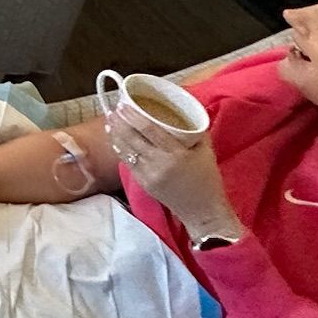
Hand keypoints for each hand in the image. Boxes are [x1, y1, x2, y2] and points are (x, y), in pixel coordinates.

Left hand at [108, 112, 237, 240]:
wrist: (203, 212)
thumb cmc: (207, 180)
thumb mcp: (206, 152)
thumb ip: (198, 132)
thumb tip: (191, 112)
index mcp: (176, 154)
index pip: (149, 130)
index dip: (134, 117)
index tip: (123, 106)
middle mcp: (159, 164)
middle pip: (133, 139)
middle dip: (120, 124)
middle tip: (112, 111)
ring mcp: (149, 175)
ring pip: (127, 152)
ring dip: (116, 136)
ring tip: (110, 123)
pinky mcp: (144, 184)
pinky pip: (128, 164)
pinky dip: (121, 151)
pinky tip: (116, 142)